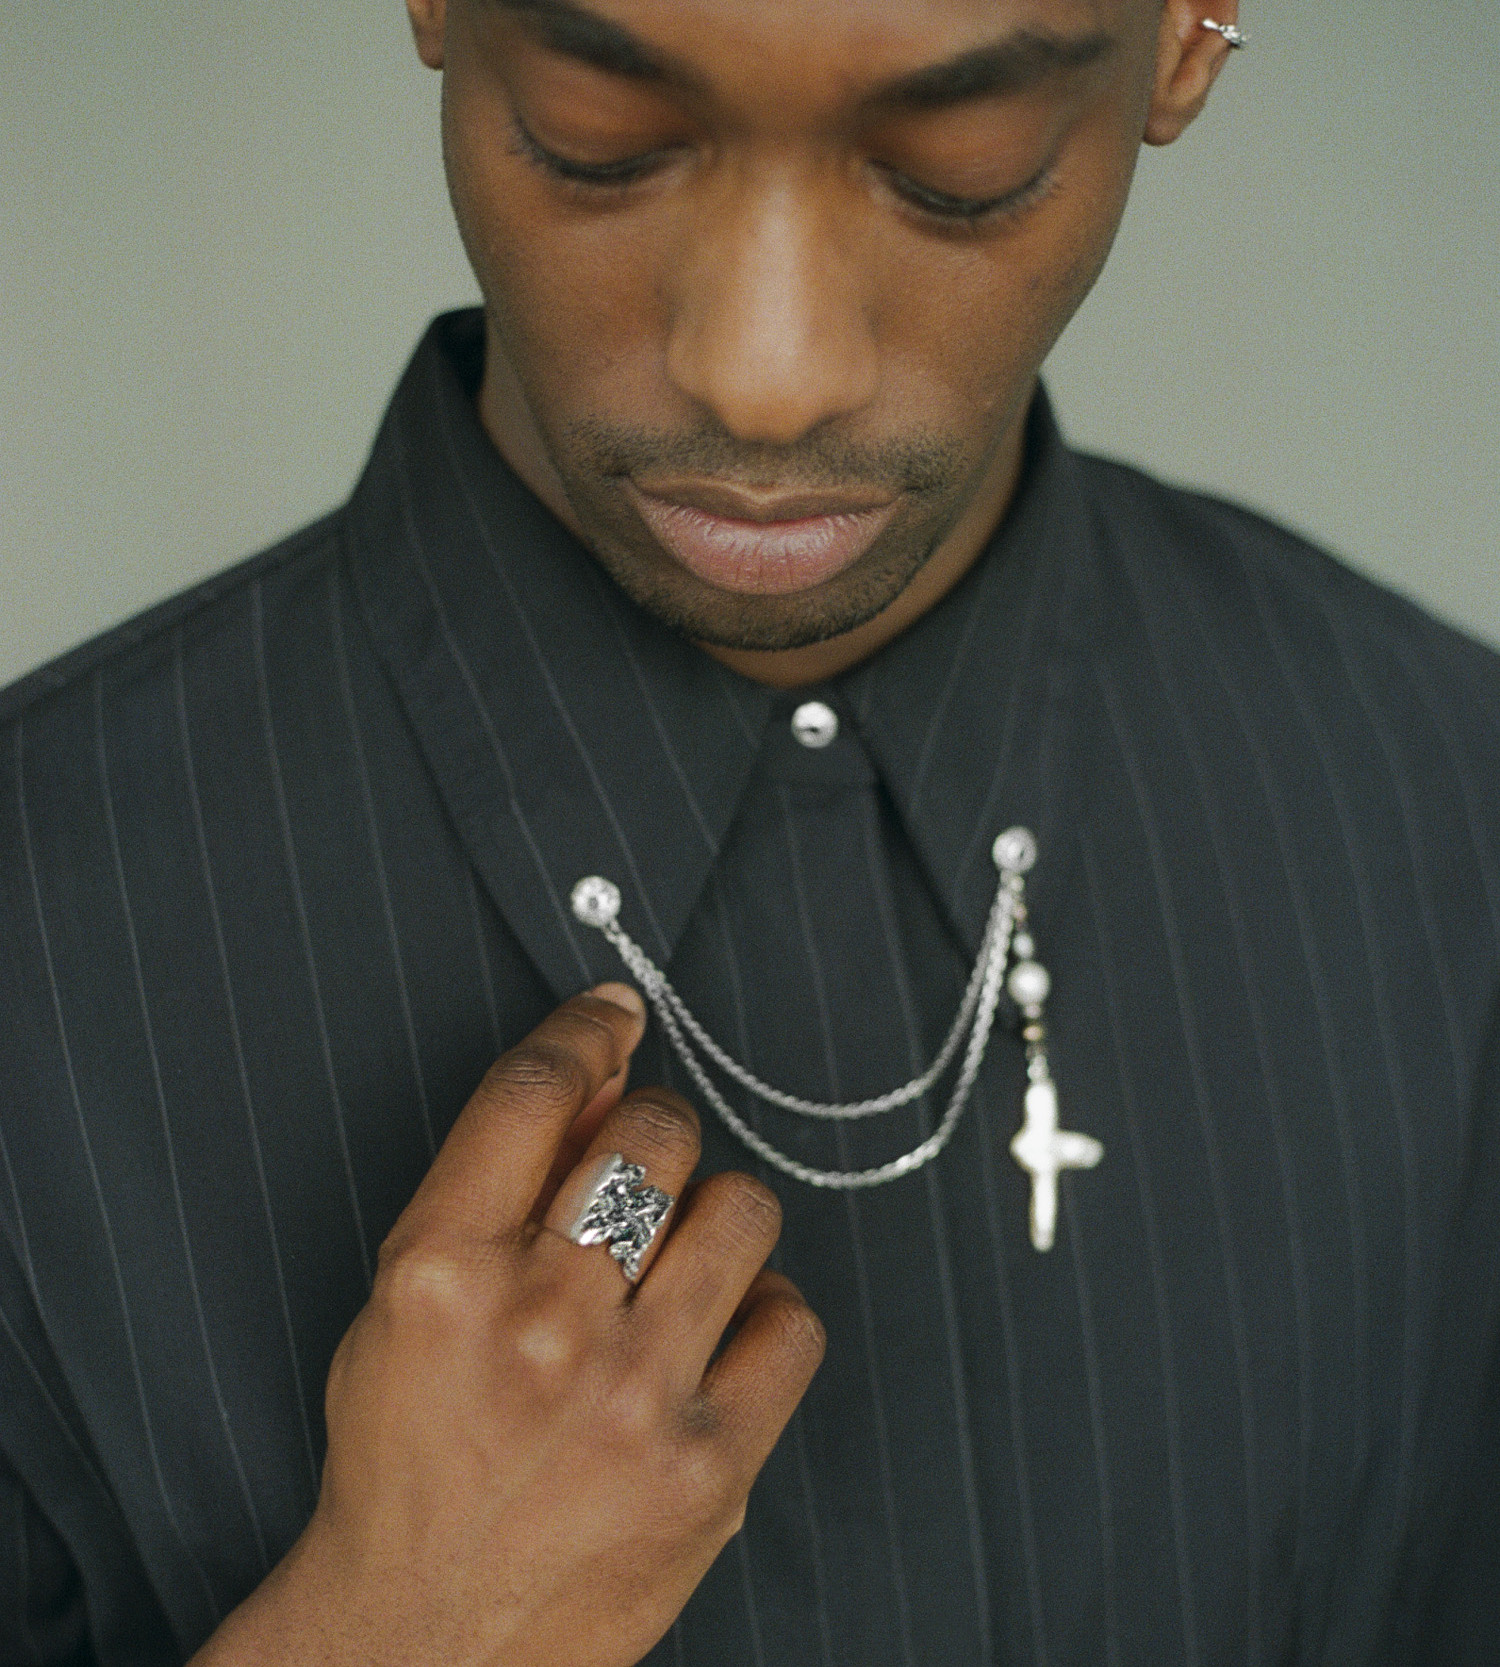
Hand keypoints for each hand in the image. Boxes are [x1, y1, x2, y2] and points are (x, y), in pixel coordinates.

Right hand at [192, 984, 824, 1666]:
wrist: (425, 1637)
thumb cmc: (412, 1456)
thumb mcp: (408, 1301)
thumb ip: (495, 1183)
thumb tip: (605, 1074)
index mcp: (440, 1270)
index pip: (534, 1090)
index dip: (587, 1028)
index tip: (617, 1015)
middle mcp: (539, 1321)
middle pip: (654, 1132)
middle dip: (656, 1131)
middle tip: (641, 1173)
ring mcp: (633, 1396)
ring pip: (741, 1208)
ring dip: (716, 1217)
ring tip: (681, 1265)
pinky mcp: (711, 1464)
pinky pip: (794, 1317)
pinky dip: (763, 1313)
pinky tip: (717, 1341)